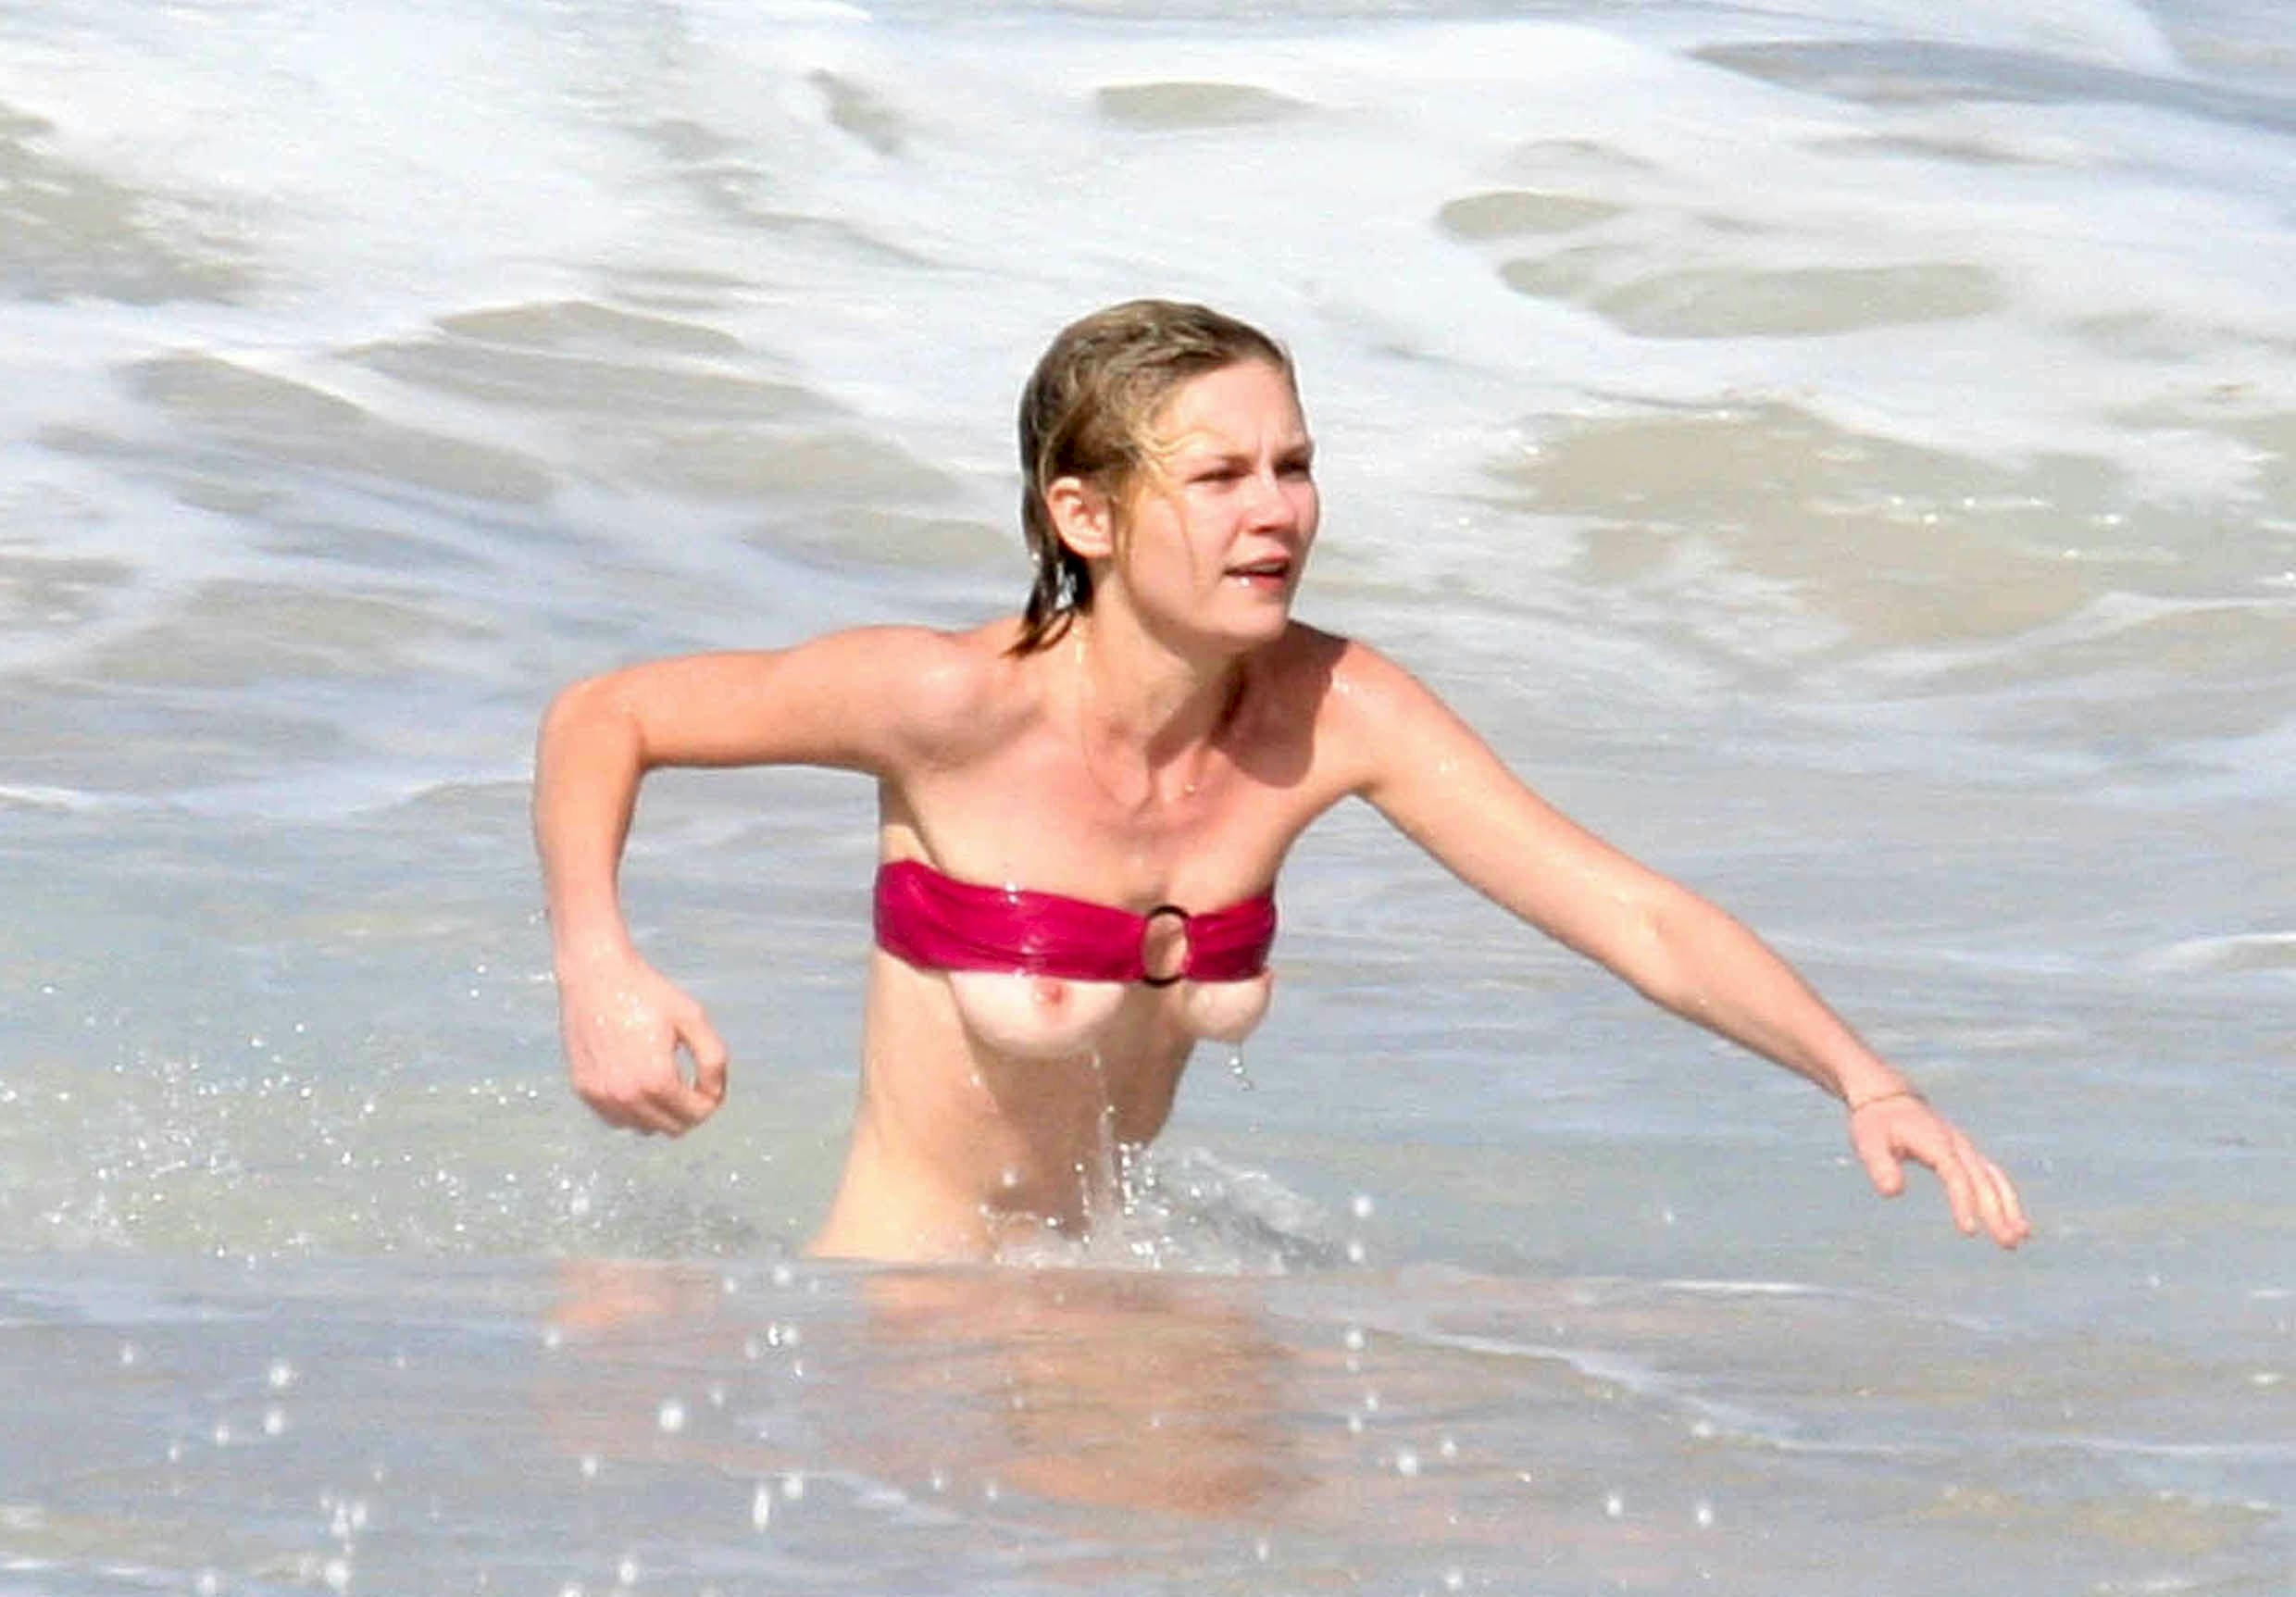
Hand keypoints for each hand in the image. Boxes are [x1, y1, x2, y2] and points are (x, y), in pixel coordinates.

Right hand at [555, 950, 728, 1134]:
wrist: (596, 975)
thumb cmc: (647, 993)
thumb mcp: (693, 1018)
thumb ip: (714, 1060)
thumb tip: (715, 1095)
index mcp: (656, 1079)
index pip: (695, 1115)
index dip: (710, 1101)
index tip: (710, 1084)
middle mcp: (626, 1096)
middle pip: (672, 1127)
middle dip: (689, 1111)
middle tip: (693, 1086)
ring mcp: (601, 1096)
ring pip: (644, 1128)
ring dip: (661, 1113)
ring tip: (667, 1083)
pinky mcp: (584, 1090)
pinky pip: (617, 1119)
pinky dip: (633, 1110)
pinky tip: (640, 1084)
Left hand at [1848, 1091, 2029, 1248]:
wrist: (1888, 1099)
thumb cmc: (1875, 1123)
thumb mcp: (1868, 1142)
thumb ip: (1880, 1165)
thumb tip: (1892, 1192)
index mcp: (1936, 1142)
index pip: (1956, 1175)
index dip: (1964, 1201)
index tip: (1968, 1230)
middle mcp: (1957, 1145)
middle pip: (1982, 1180)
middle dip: (1996, 1212)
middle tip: (2008, 1243)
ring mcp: (1965, 1149)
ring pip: (1994, 1179)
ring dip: (2009, 1207)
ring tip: (2020, 1238)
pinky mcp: (1966, 1155)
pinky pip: (1992, 1177)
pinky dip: (2004, 1198)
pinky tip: (2014, 1223)